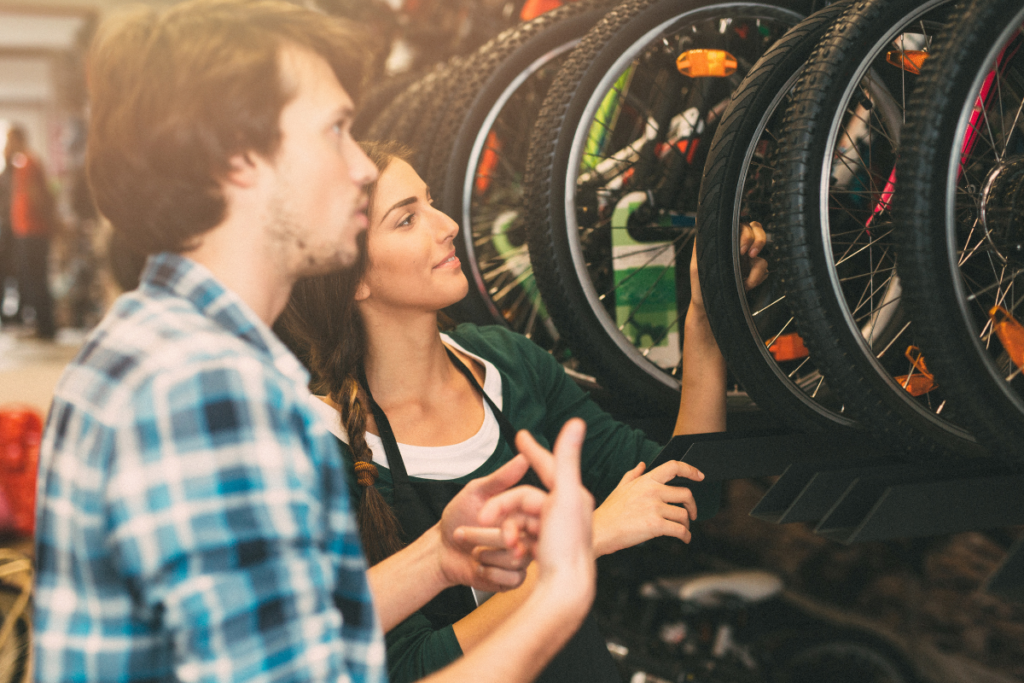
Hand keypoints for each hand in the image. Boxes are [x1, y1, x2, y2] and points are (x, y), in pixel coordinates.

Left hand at [438, 454, 541, 592]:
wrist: (441, 549)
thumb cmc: (458, 518)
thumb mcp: (476, 493)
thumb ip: (500, 478)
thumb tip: (523, 457)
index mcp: (522, 513)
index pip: (535, 513)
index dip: (516, 519)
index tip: (497, 522)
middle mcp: (526, 534)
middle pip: (529, 539)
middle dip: (498, 540)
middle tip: (478, 537)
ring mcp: (521, 557)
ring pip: (520, 560)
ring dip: (489, 555)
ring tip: (474, 550)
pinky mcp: (513, 577)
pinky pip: (514, 578)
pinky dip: (491, 572)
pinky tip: (479, 565)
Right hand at [479, 420, 595, 605]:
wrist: (565, 590)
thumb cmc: (567, 545)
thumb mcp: (565, 496)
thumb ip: (566, 459)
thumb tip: (576, 423)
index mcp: (572, 495)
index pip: (549, 465)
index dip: (534, 450)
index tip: (521, 435)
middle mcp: (565, 511)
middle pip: (523, 499)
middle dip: (503, 507)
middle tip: (485, 518)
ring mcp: (554, 531)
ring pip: (518, 518)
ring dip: (505, 529)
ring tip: (504, 544)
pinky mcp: (546, 549)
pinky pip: (521, 537)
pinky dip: (511, 542)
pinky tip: (512, 552)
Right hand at [592, 460, 703, 556]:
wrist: (601, 530)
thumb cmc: (610, 511)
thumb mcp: (620, 487)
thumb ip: (633, 474)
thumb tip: (642, 465)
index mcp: (646, 480)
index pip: (674, 467)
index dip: (690, 470)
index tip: (699, 476)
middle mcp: (653, 491)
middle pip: (686, 494)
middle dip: (692, 506)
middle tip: (691, 513)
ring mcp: (654, 508)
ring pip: (684, 515)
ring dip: (687, 524)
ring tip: (683, 529)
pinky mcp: (656, 525)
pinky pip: (680, 530)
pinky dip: (686, 536)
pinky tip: (684, 539)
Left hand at [688, 221, 767, 314]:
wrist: (711, 309)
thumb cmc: (701, 287)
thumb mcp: (697, 265)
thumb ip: (700, 245)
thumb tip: (699, 223)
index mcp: (724, 243)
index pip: (739, 225)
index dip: (745, 229)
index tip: (741, 242)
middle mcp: (737, 248)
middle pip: (755, 230)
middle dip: (756, 239)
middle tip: (746, 253)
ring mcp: (747, 260)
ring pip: (761, 251)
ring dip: (757, 265)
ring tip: (747, 278)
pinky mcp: (754, 273)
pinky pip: (764, 268)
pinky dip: (757, 278)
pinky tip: (746, 285)